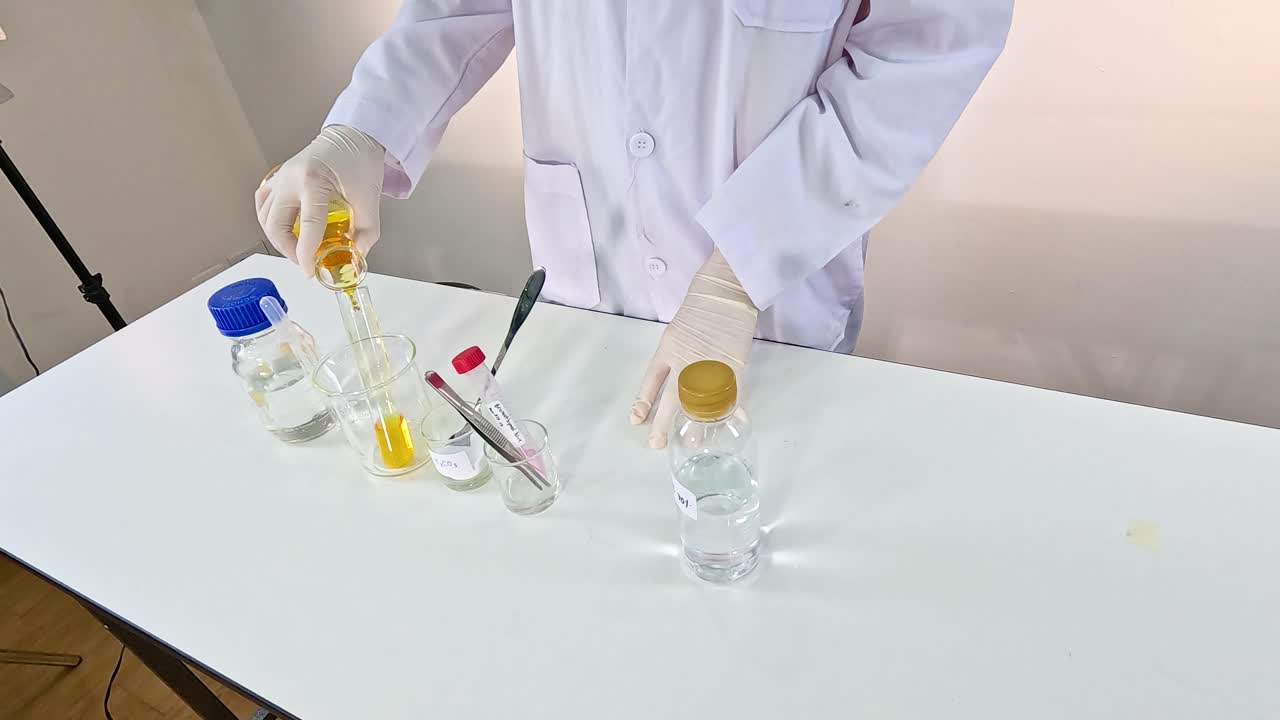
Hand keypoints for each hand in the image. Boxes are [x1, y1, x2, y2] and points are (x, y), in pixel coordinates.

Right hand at [254, 125, 385, 276]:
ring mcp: (280, 177)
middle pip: (275, 224)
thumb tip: (357, 254)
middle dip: (289, 250)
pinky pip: (263, 203)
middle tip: (307, 262)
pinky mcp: (278, 178)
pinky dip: (270, 220)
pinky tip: (283, 230)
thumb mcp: (369, 198)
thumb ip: (367, 230)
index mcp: (313, 180)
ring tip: (299, 249)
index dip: (307, 254)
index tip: (310, 271)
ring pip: (265, 216)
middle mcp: (289, 178)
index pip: (307, 226)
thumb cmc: (359, 160)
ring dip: (278, 238)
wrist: (352, 136)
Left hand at [630, 249, 757, 448]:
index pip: (651, 381)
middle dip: (662, 424)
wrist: (725, 291)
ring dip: (696, 426)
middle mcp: (686, 362)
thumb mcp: (678, 332)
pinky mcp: (733, 367)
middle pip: (672, 399)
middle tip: (656, 445)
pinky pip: (729, 395)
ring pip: (700, 404)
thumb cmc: (701, 308)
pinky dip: (730, 411)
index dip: (643, 401)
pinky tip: (729, 426)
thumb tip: (674, 382)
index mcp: (668, 350)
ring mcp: (710, 366)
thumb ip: (675, 357)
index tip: (635, 420)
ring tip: (691, 443)